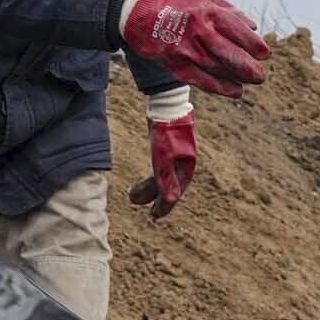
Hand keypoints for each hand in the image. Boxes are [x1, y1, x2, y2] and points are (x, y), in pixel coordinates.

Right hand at [119, 0, 272, 97]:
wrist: (137, 13)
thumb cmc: (174, 2)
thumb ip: (227, 10)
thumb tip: (252, 26)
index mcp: (206, 12)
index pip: (235, 30)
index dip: (252, 44)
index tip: (265, 53)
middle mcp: (197, 32)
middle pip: (228, 53)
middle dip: (248, 67)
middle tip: (261, 76)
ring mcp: (185, 50)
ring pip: (216, 68)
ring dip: (236, 78)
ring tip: (250, 83)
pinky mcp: (175, 64)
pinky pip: (200, 80)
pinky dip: (219, 87)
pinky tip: (234, 91)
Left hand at [131, 106, 198, 220]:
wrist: (166, 103)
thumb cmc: (166, 130)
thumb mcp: (164, 156)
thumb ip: (166, 178)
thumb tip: (171, 201)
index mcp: (186, 167)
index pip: (175, 192)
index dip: (164, 206)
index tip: (154, 216)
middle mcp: (183, 162)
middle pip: (168, 185)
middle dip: (153, 197)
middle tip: (139, 206)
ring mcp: (176, 154)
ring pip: (162, 176)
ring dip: (149, 187)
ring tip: (133, 195)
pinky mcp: (167, 146)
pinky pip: (160, 166)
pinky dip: (152, 174)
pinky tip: (145, 176)